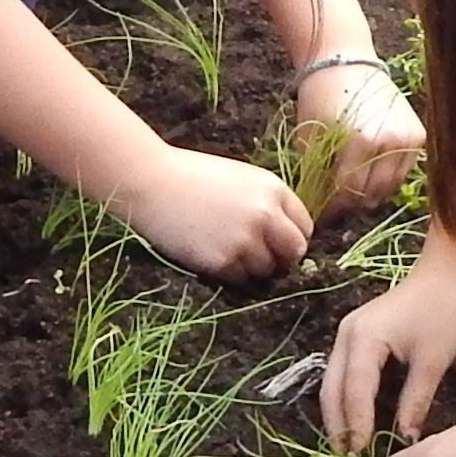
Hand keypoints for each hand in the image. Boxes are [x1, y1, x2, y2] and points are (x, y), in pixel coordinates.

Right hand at [116, 145, 311, 282]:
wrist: (150, 182)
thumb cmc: (193, 177)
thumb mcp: (241, 179)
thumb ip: (268, 203)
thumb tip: (287, 237)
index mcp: (273, 189)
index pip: (304, 227)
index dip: (292, 238)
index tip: (278, 244)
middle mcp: (265, 215)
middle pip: (293, 253)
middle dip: (281, 258)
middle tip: (261, 258)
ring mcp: (245, 240)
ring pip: (266, 271)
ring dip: (253, 268)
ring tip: (228, 252)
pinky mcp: (222, 261)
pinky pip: (240, 279)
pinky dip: (231, 274)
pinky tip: (213, 256)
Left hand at [294, 58, 425, 212]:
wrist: (347, 62)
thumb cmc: (322, 95)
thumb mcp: (310, 137)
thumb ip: (317, 174)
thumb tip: (321, 205)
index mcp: (361, 142)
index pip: (348, 192)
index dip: (333, 207)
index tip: (322, 212)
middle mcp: (390, 142)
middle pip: (371, 193)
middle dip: (351, 202)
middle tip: (336, 204)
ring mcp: (409, 139)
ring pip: (391, 186)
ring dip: (371, 192)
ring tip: (353, 189)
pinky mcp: (419, 135)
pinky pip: (404, 170)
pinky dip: (387, 176)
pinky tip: (370, 172)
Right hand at [323, 245, 455, 453]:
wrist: (447, 274)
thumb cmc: (445, 312)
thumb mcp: (433, 361)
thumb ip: (415, 402)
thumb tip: (405, 440)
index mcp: (364, 339)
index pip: (355, 392)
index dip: (356, 426)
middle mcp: (346, 336)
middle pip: (332, 390)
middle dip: (338, 426)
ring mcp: (347, 334)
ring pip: (332, 383)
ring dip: (339, 415)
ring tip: (349, 448)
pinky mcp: (355, 337)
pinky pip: (342, 374)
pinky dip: (346, 400)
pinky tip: (356, 421)